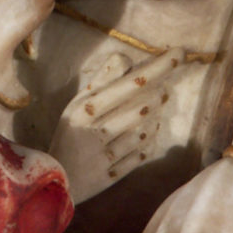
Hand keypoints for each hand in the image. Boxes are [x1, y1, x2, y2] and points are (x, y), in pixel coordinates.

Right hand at [50, 48, 183, 203]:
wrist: (55, 178)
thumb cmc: (70, 133)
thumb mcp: (77, 103)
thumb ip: (101, 81)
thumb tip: (125, 58)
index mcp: (84, 108)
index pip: (127, 84)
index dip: (155, 69)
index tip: (177, 54)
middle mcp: (93, 131)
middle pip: (137, 108)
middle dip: (158, 93)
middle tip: (168, 87)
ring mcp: (103, 155)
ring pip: (140, 133)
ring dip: (154, 117)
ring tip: (160, 102)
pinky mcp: (110, 176)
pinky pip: (138, 156)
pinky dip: (148, 142)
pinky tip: (152, 130)